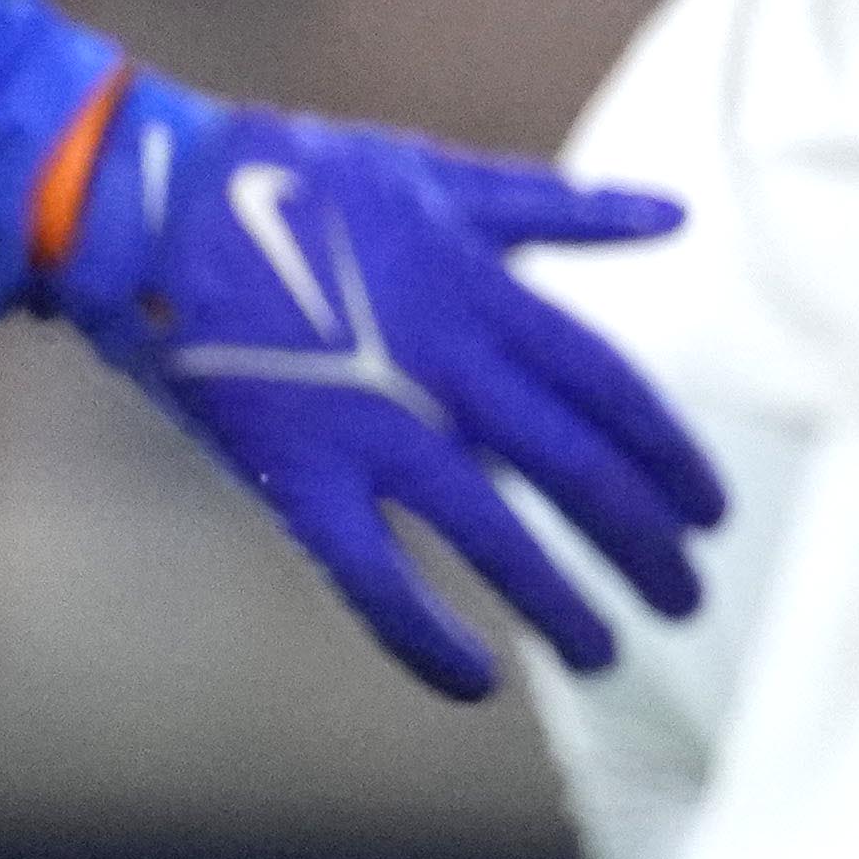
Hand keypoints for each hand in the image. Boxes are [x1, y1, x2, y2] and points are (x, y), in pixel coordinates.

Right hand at [41, 74, 724, 699]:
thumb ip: (561, 209)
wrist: (147, 205)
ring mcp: (371, 425)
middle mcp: (446, 366)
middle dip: (642, 545)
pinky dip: (425, 635)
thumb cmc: (294, 178)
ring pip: (496, 534)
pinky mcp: (296, 472)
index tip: (712, 514)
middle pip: (576, 472)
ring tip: (606, 653)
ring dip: (560, 601)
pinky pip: (372, 576)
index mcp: (485, 293)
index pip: (612, 392)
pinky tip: (475, 681)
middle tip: (687, 599)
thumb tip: (674, 214)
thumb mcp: (441, 176)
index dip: (671, 458)